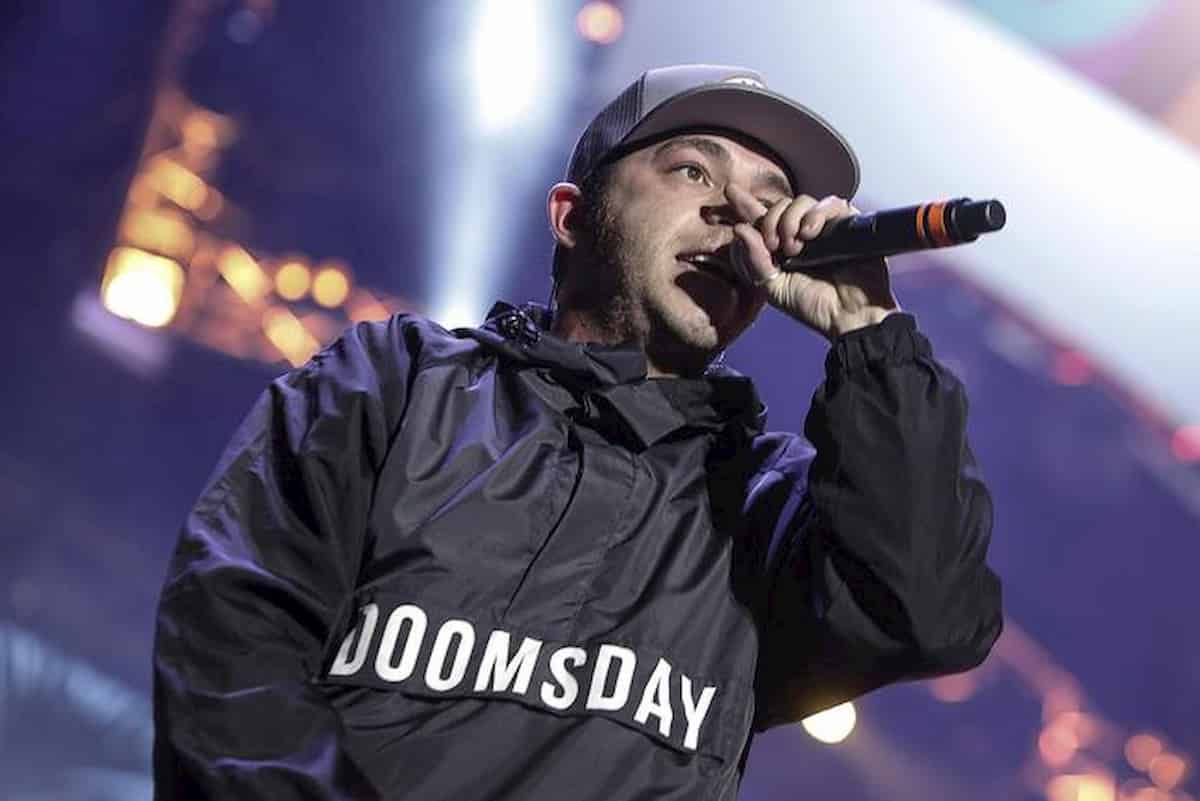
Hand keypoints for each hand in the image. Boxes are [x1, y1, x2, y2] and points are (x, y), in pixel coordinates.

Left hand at [725, 183, 898, 339]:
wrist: (847, 315)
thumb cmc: (812, 305)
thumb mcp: (772, 288)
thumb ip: (754, 260)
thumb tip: (739, 228)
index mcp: (781, 247)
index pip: (761, 219)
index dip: (746, 204)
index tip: (730, 190)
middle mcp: (800, 233)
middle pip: (778, 206)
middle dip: (769, 222)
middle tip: (774, 246)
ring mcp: (824, 227)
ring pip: (800, 201)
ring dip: (789, 220)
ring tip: (795, 247)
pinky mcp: (846, 223)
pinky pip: (829, 202)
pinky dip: (815, 214)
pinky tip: (810, 233)